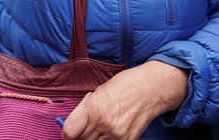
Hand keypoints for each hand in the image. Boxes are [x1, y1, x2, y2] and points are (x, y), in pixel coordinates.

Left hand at [62, 61, 188, 139]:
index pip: (69, 132)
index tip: (68, 134)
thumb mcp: (100, 91)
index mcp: (93, 107)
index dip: (66, 134)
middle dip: (80, 137)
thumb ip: (85, 109)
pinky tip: (109, 133)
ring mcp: (115, 135)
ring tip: (99, 130)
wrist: (152, 89)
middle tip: (86, 129)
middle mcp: (103, 123)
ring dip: (93, 139)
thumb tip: (73, 125)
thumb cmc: (126, 85)